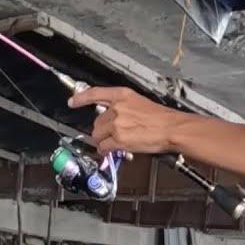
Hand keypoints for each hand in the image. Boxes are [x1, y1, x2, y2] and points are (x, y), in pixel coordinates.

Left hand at [67, 86, 188, 155]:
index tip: (72, 102)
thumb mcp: (139, 103)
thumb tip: (112, 117)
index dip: (81, 98)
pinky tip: (112, 150)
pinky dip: (105, 151)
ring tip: (116, 142)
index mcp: (122, 95)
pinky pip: (103, 147)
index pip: (95, 93)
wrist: (171, 128)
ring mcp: (117, 124)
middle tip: (115, 134)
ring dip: (104, 141)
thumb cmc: (161, 118)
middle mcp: (116, 108)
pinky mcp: (119, 139)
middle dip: (103, 130)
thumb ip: (123, 107)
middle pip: (97, 121)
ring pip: (98, 135)